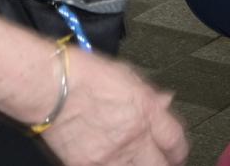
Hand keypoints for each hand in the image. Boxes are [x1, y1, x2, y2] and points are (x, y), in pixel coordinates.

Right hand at [40, 49, 187, 165]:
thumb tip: (165, 102)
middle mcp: (132, 137)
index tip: (176, 152)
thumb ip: (148, 95)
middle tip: (161, 162)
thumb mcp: (125, 76)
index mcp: (146, 111)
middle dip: (164, 165)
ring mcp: (109, 156)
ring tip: (134, 161)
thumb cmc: (81, 74)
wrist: (49, 86)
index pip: (176, 141)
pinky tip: (109, 162)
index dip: (179, 149)